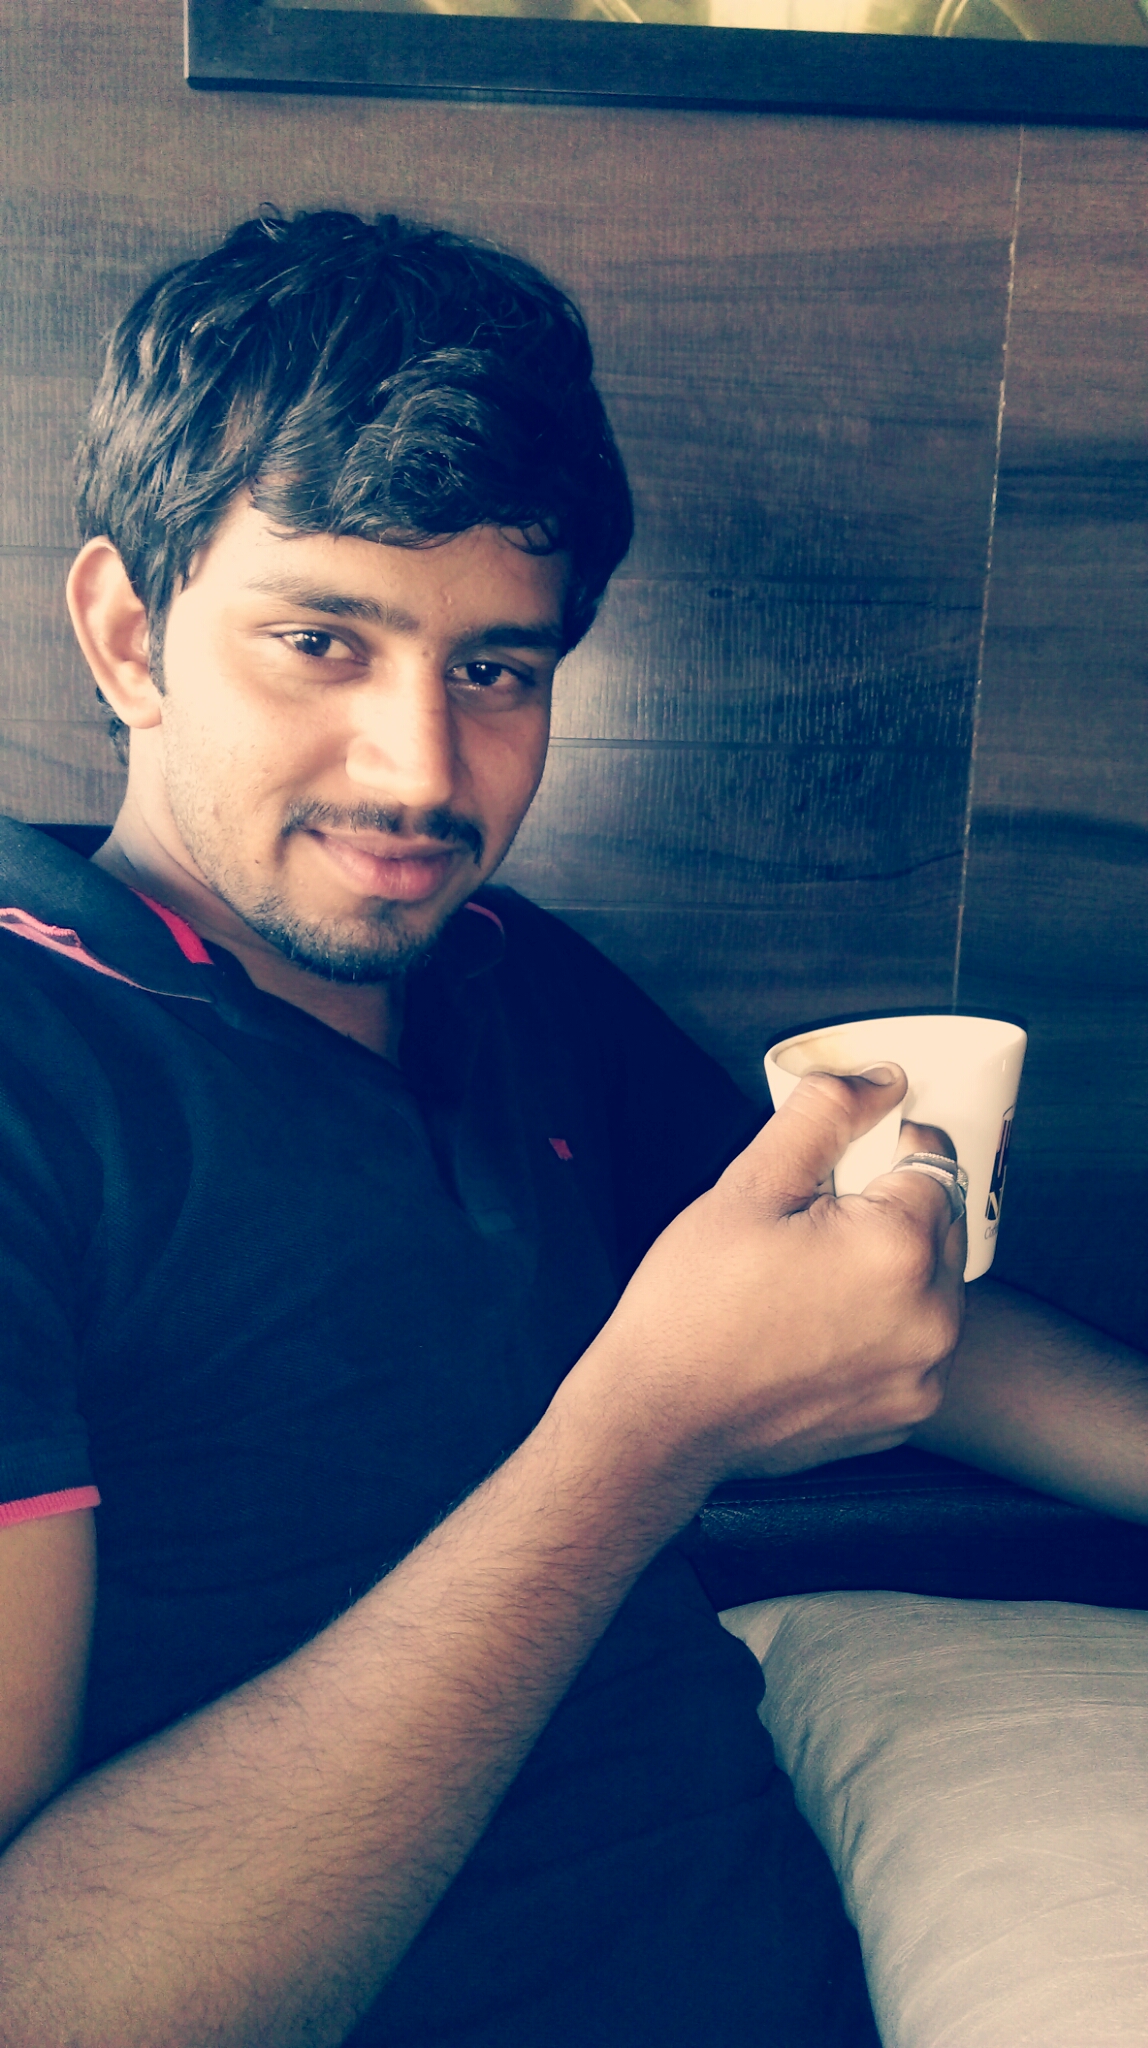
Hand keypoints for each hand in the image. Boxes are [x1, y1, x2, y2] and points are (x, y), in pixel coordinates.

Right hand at [568, 1066, 965, 1501]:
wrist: (659, 1419)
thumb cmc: (692, 1307)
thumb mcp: (748, 1186)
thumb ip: (824, 1116)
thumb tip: (882, 1080)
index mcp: (900, 1251)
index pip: (932, 1161)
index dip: (881, 1152)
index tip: (833, 1174)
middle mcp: (933, 1319)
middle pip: (942, 1223)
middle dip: (891, 1208)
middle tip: (814, 1224)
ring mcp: (923, 1375)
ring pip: (934, 1285)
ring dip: (894, 1267)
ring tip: (812, 1279)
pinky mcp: (905, 1414)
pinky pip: (917, 1343)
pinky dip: (886, 1325)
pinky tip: (818, 1327)